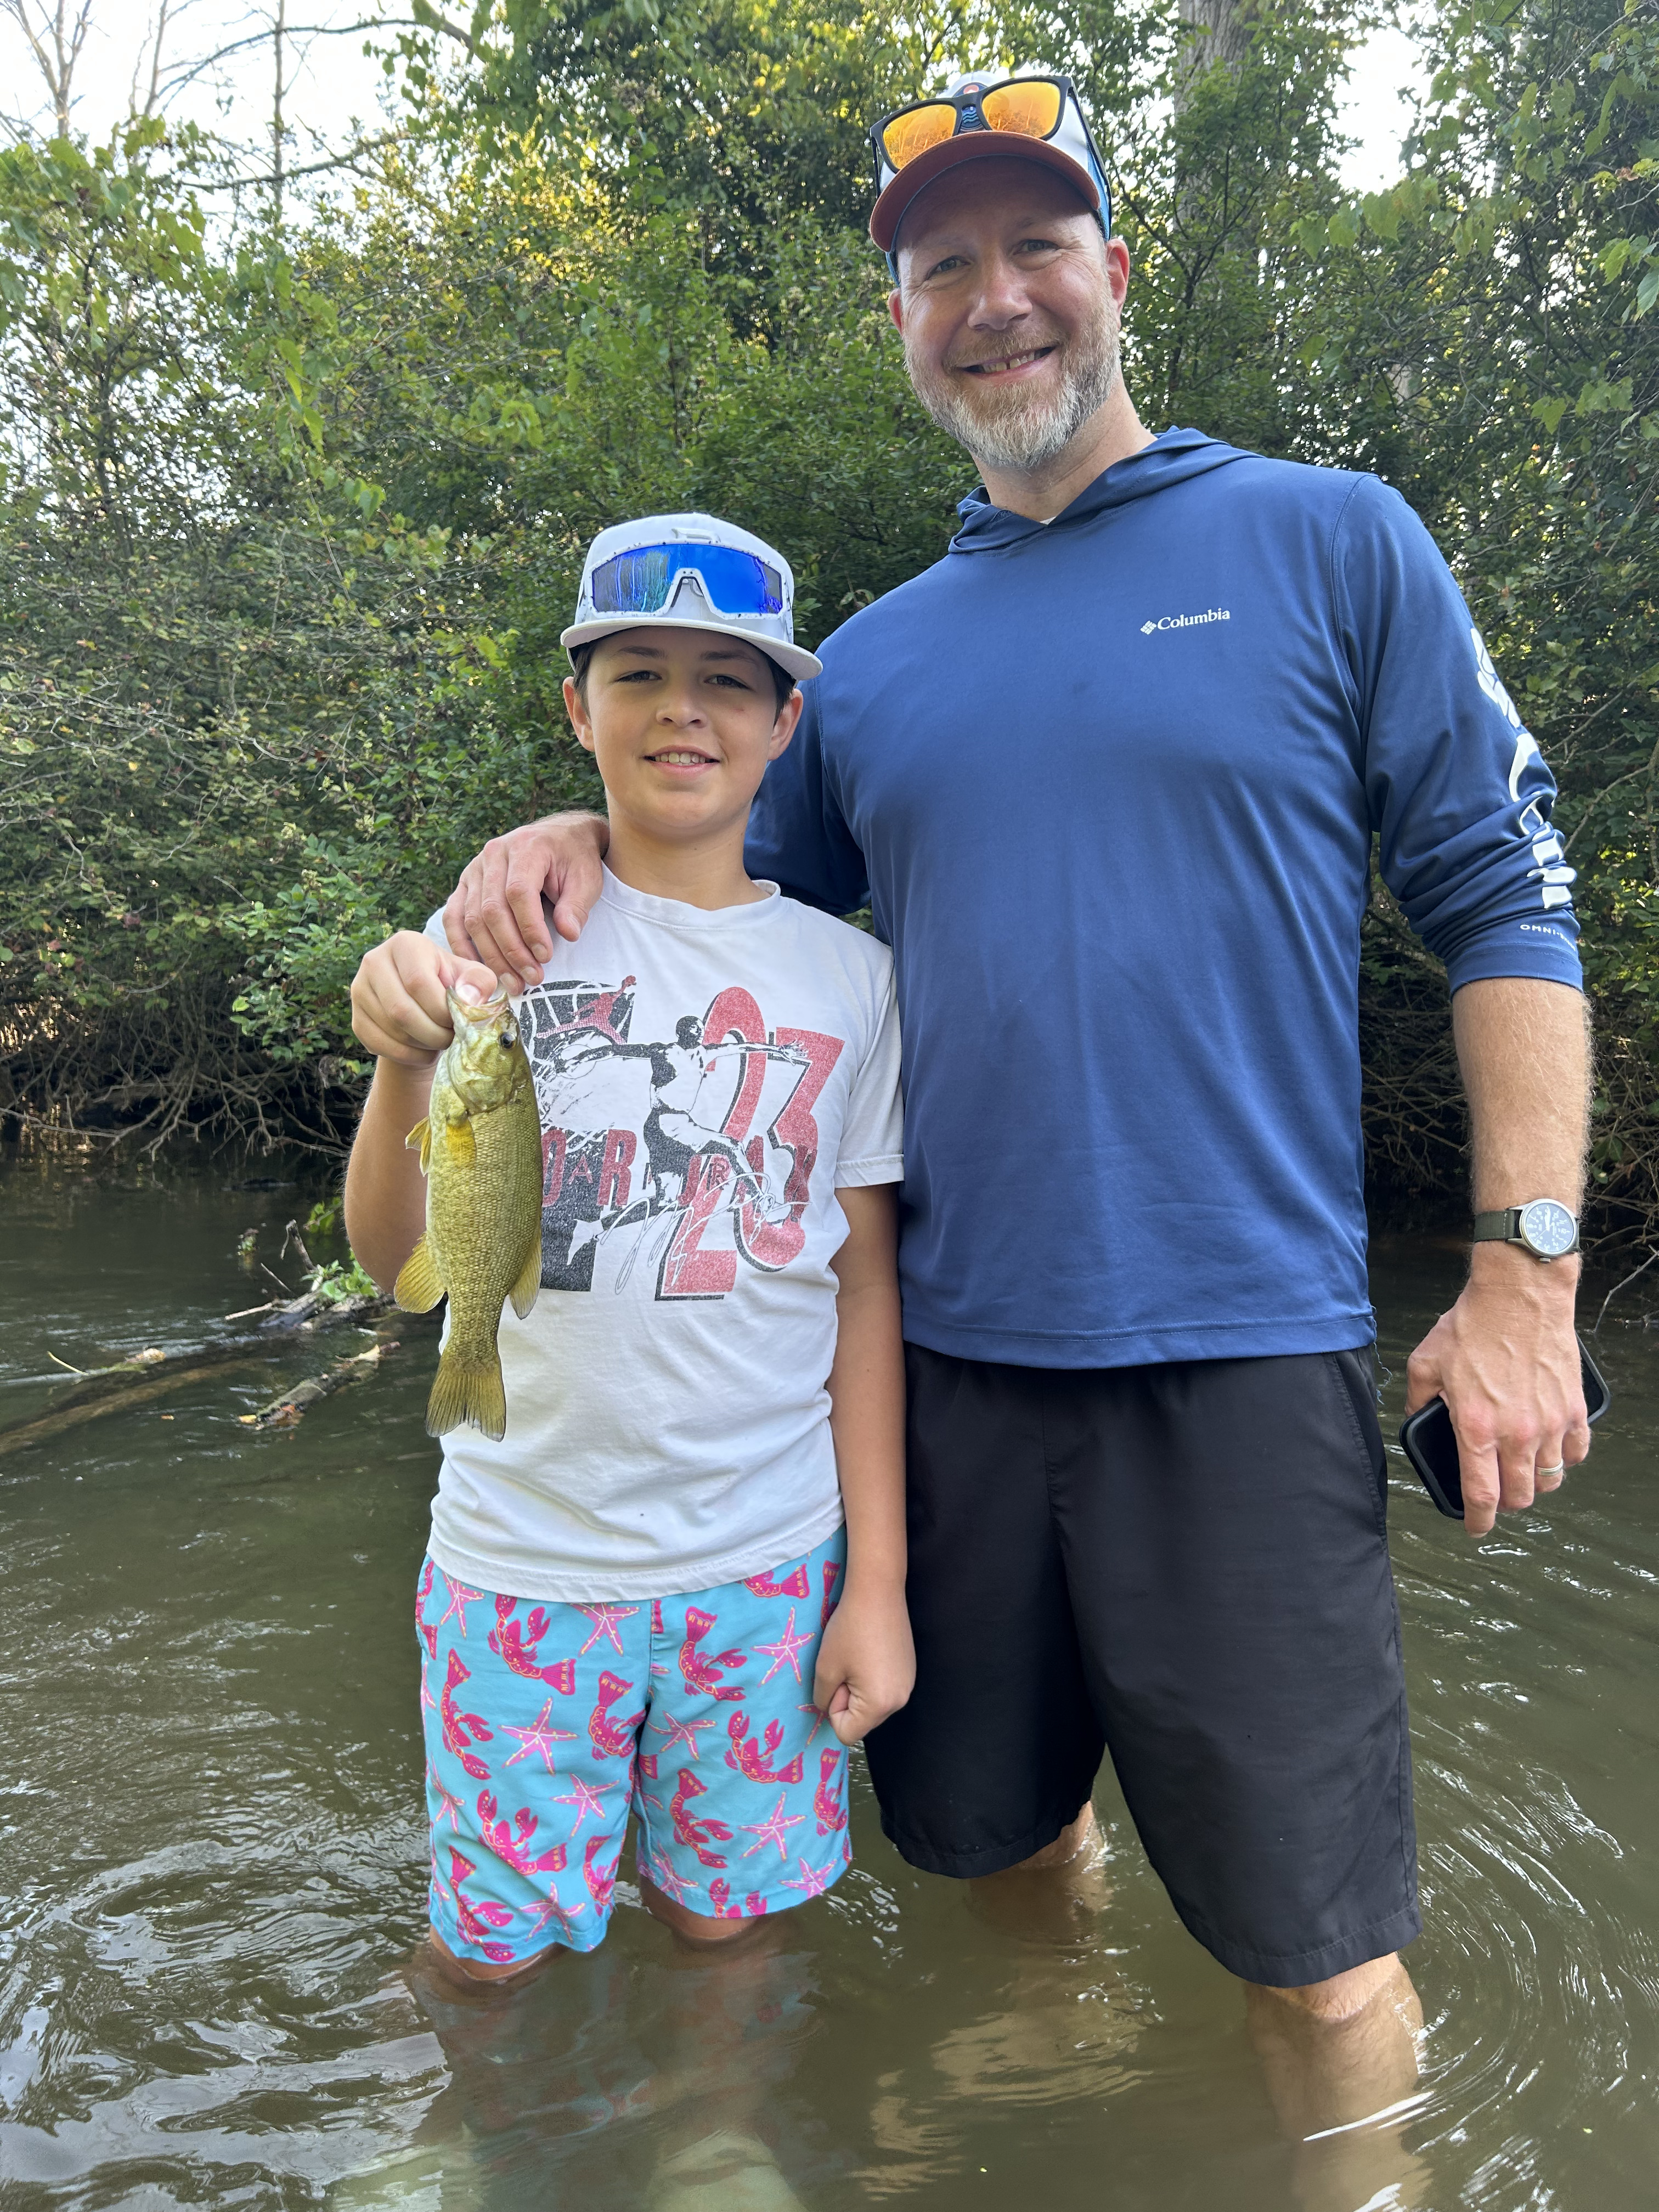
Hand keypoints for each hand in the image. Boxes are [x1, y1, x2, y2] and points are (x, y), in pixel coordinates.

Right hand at [349, 931, 497, 1067]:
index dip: (441, 1010)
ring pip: (391, 1029)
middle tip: (451, 1038)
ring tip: (439, 1041)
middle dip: (433, 1033)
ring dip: (422, 1044)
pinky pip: (378, 1044)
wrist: (423, 1003)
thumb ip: (479, 982)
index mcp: (405, 944)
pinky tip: (423, 1050)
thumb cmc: (450, 985)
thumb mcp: (471, 977)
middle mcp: (374, 961)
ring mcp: (359, 990)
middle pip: (401, 1010)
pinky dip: (407, 1055)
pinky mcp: (355, 1017)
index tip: (458, 1021)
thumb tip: (469, 998)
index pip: (418, 982)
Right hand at [442, 812, 608, 985]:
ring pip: (472, 918)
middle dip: (512, 950)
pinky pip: (454, 917)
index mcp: (525, 847)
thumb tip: (568, 934)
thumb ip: (576, 905)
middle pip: (492, 910)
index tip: (546, 956)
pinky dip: (462, 945)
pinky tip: (477, 969)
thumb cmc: (575, 859)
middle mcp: (493, 855)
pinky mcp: (465, 884)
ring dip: (491, 956)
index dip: (530, 928)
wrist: (560, 837)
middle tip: (531, 978)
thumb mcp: (587, 878)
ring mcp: (475, 869)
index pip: (519, 893)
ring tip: (513, 983)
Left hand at [812, 1579, 914, 1745]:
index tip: (837, 1680)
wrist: (878, 1591)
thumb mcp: (825, 1668)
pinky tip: (869, 1650)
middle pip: (862, 1720)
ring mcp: (908, 1684)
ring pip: (872, 1705)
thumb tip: (829, 1708)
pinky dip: (872, 1678)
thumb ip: (823, 1699)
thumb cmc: (849, 1629)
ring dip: (858, 1688)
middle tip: (845, 1665)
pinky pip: (884, 1689)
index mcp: (880, 1705)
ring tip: (857, 1657)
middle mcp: (900, 1700)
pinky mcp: (909, 1670)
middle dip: (847, 1699)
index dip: (834, 1710)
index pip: (847, 1733)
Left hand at [1404, 1248, 1589, 1536]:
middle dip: (1506, 1502)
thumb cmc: (1472, 1325)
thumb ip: (1418, 1399)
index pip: (1481, 1495)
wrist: (1519, 1295)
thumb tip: (1416, 1418)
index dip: (1477, 1520)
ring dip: (1534, 1482)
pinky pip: (1574, 1453)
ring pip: (1549, 1479)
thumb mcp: (1426, 1362)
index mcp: (1476, 1427)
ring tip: (1520, 1470)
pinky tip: (1548, 1449)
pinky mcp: (1574, 1408)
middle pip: (1520, 1495)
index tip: (1474, 1527)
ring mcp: (1550, 1423)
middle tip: (1496, 1492)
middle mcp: (1516, 1433)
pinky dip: (1563, 1459)